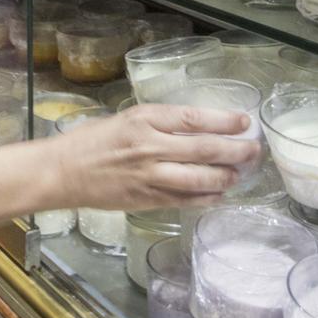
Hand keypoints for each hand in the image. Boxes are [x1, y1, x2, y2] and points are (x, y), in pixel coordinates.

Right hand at [47, 103, 260, 211]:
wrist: (63, 171)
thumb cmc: (93, 140)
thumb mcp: (127, 118)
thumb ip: (160, 122)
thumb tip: (199, 126)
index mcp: (145, 119)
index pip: (194, 119)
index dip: (224, 121)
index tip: (245, 122)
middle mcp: (150, 146)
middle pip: (204, 149)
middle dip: (235, 150)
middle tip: (254, 150)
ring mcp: (149, 176)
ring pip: (198, 177)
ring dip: (225, 177)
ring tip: (241, 174)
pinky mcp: (146, 199)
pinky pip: (184, 200)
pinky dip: (206, 198)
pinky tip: (219, 195)